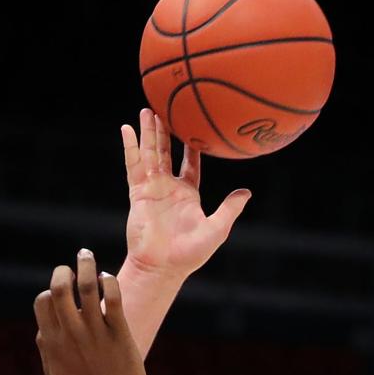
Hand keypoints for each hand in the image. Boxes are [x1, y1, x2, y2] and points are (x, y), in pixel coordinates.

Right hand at [35, 251, 146, 374]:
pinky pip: (112, 296)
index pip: (42, 302)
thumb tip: (42, 329)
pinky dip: (107, 280)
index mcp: (52, 343)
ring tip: (86, 256)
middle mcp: (71, 335)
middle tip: (72, 266)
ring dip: (85, 264)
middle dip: (63, 271)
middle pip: (58, 288)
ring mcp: (95, 333)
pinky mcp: (119, 333)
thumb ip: (46, 350)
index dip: (49, 291)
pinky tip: (107, 279)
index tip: (61, 291)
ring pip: (86, 285)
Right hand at [124, 108, 250, 281]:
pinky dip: (130, 147)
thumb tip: (246, 192)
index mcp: (187, 194)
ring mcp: (152, 189)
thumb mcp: (217, 229)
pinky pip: (133, 165)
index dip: (192, 147)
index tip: (195, 126)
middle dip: (166, 131)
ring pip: (150, 153)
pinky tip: (127, 129)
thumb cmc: (190, 254)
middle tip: (165, 107)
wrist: (162, 266)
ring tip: (147, 108)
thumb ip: (229, 209)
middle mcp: (168, 188)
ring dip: (148, 132)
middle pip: (166, 152)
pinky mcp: (138, 193)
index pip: (190, 164)